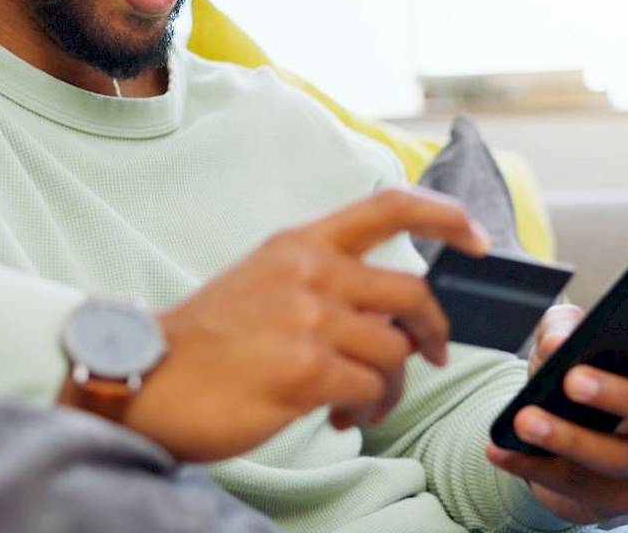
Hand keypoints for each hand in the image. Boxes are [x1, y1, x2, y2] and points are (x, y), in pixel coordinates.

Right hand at [116, 187, 489, 462]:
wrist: (147, 377)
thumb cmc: (205, 340)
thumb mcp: (263, 280)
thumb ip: (321, 279)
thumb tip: (387, 314)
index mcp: (299, 243)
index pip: (390, 206)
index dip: (446, 217)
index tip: (479, 237)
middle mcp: (309, 271)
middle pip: (413, 293)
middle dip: (435, 331)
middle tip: (432, 355)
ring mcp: (310, 320)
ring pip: (397, 352)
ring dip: (392, 387)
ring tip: (362, 405)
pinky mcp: (307, 370)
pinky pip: (372, 391)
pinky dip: (367, 412)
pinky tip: (338, 419)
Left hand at [486, 304, 627, 522]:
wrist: (561, 448)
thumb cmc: (572, 379)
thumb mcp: (566, 343)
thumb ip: (564, 327)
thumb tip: (559, 344)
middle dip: (621, 394)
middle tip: (574, 378)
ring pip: (616, 458)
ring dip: (568, 438)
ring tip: (525, 419)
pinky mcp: (616, 499)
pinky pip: (573, 484)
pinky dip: (531, 464)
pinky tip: (500, 448)